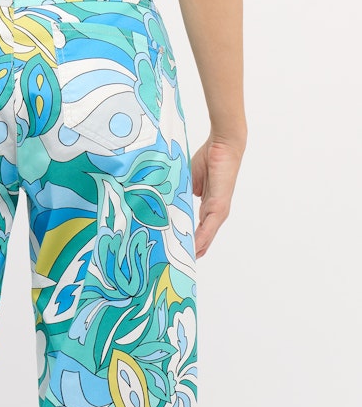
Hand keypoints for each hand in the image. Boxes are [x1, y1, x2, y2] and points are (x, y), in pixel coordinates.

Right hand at [191, 132, 245, 258]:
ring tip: (187, 261)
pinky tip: (195, 248)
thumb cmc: (210, 156)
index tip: (182, 252)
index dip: (192, 239)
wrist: (223, 143)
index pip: (200, 227)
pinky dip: (202, 238)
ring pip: (208, 234)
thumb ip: (188, 191)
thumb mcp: (192, 179)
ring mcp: (219, 208)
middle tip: (183, 264)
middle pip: (205, 235)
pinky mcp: (220, 204)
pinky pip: (209, 225)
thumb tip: (182, 200)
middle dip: (195, 249)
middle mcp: (216, 209)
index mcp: (209, 204)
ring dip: (198, 248)